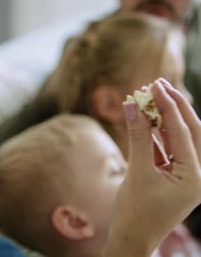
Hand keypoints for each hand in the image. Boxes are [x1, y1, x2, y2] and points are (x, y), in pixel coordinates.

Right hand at [104, 78, 200, 255]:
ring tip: (148, 99)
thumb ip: (137, 137)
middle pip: (191, 131)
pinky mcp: (174, 177)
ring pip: (179, 139)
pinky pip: (168, 149)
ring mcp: (186, 176)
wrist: (131, 239)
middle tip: (158, 85)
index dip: (168, 106)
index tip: (155, 86)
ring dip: (164, 120)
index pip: (184, 132)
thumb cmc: (135, 212)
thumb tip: (130, 106)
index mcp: (196, 177)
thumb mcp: (137, 173)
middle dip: (175, 107)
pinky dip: (157, 135)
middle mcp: (197, 174)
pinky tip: (145, 120)